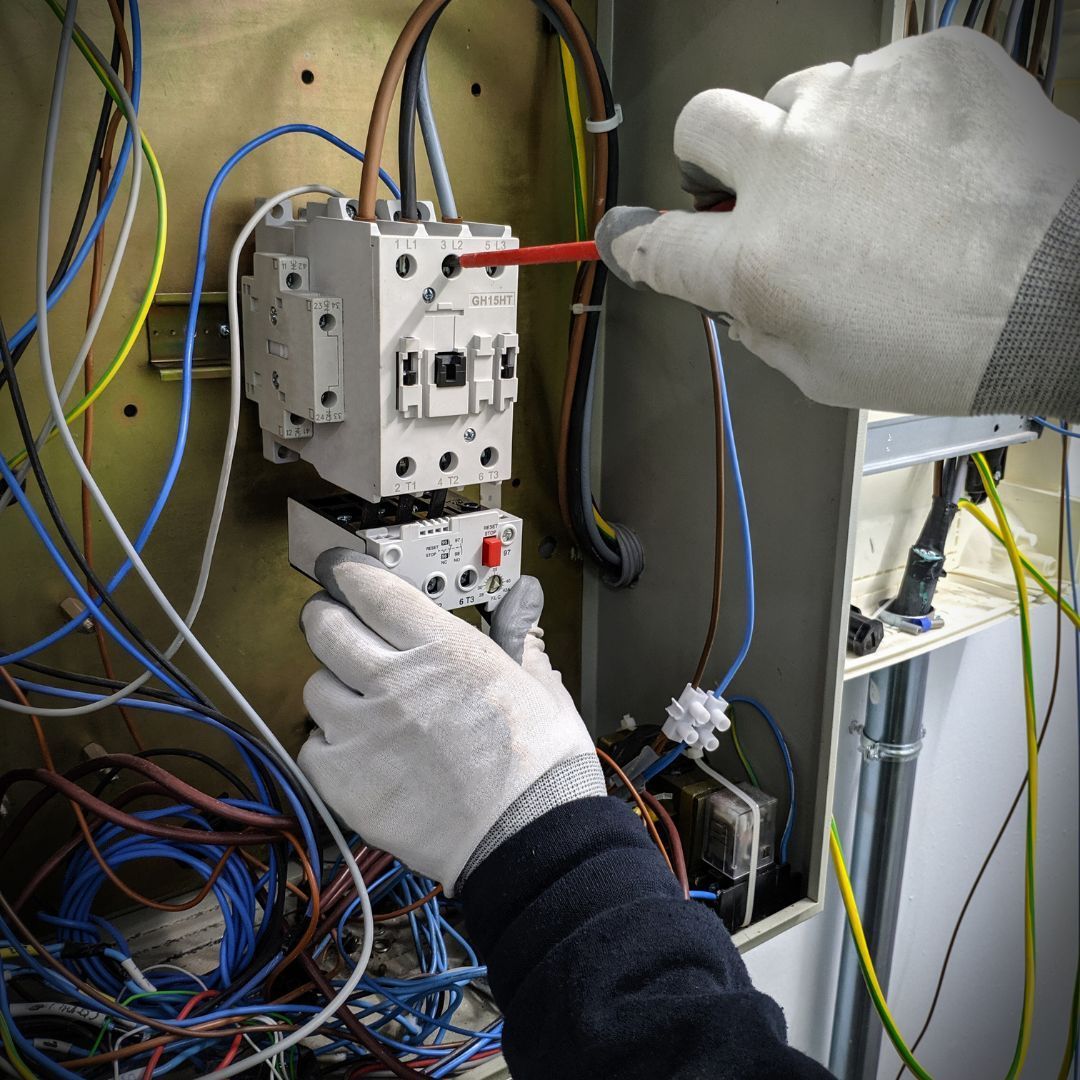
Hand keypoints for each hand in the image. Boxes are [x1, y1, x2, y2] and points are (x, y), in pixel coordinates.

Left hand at [297, 551, 604, 892]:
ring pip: (315, 687)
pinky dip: (329, 747)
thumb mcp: (539, 684)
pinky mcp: (344, 780)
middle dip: (326, 619)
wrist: (528, 836)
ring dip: (333, 689)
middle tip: (337, 626)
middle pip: (325, 627)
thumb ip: (518, 636)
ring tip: (360, 706)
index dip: (347, 574)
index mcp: (443, 647)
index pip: (370, 589)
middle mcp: (394, 679)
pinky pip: (313, 746)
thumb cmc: (540, 766)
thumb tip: (522, 602)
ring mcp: (363, 729)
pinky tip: (358, 755)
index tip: (341, 572)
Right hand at [596, 28, 1079, 417]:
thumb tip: (735, 290)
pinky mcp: (924, 62)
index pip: (659, 243)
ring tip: (873, 176)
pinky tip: (931, 158)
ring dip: (811, 133)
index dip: (638, 241)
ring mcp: (855, 103)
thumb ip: (758, 325)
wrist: (1064, 293)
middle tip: (749, 179)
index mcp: (759, 262)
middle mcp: (791, 168)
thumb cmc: (951, 346)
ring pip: (795, 91)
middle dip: (710, 153)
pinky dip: (892, 116)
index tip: (632, 235)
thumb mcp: (822, 371)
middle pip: (702, 123)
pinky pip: (879, 77)